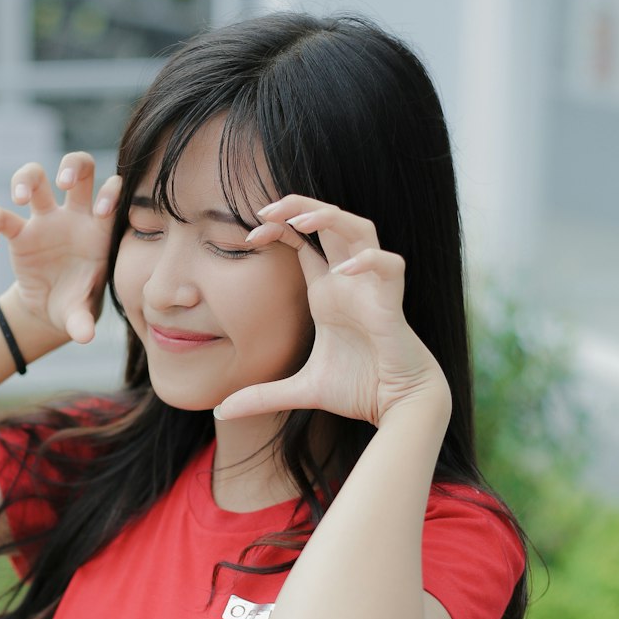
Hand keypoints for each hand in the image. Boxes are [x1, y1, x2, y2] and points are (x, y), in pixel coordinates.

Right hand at [0, 154, 119, 344]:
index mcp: (99, 229)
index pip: (110, 193)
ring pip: (34, 175)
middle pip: (78, 167)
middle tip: (64, 183)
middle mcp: (72, 217)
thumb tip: (85, 337)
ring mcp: (43, 221)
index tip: (101, 211)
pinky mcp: (17, 234)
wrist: (54, 312)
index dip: (108, 192)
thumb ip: (83, 321)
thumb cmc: (77, 304)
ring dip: (26, 178)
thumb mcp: (81, 314)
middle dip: (72, 165)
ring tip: (21, 197)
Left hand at [213, 195, 451, 427]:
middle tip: (265, 208)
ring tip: (300, 221)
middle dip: (300, 205)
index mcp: (327, 290)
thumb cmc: (360, 389)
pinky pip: (388, 266)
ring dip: (332, 218)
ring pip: (361, 229)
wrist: (397, 405)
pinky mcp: (392, 303)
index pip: (302, 240)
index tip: (249, 235)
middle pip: (329, 221)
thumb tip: (220, 413)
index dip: (279, 227)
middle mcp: (348, 280)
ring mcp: (371, 287)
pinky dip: (368, 262)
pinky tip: (340, 271)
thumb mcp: (300, 390)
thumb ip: (261, 396)